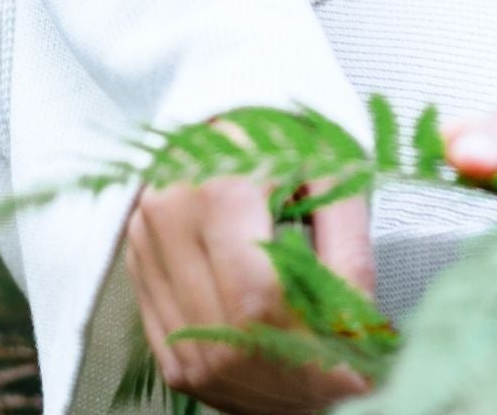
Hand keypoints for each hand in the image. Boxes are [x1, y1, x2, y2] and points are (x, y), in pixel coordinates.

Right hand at [125, 128, 376, 413]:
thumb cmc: (291, 133)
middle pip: (229, 338)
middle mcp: (167, 217)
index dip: (311, 349)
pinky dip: (230, 379)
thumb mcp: (336, 171)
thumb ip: (350, 249)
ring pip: (201, 359)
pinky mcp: (139, 274)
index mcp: (218, 182)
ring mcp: (144, 249)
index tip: (357, 373)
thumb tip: (356, 331)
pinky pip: (178, 356)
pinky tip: (271, 375)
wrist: (232, 109)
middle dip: (293, 381)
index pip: (260, 299)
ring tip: (314, 385)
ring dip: (262, 390)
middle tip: (344, 387)